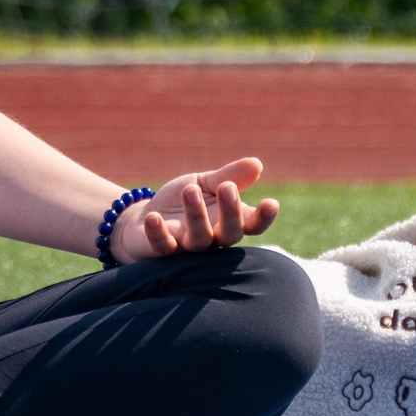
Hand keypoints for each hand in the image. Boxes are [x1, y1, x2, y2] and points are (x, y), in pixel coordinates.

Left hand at [119, 157, 278, 259]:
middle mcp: (212, 238)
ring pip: (199, 240)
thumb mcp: (204, 182)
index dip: (264, 217)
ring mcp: (187, 247)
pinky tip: (154, 217)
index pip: (252, 223)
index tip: (272, 203)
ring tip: (190, 190)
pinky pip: (163, 246)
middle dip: (231, 212)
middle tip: (227, 188)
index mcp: (227, 220)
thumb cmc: (182, 200)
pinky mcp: (162, 250)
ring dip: (196, 216)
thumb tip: (257, 164)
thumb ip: (229, 176)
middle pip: (230, 234)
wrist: (143, 218)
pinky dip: (158, 233)